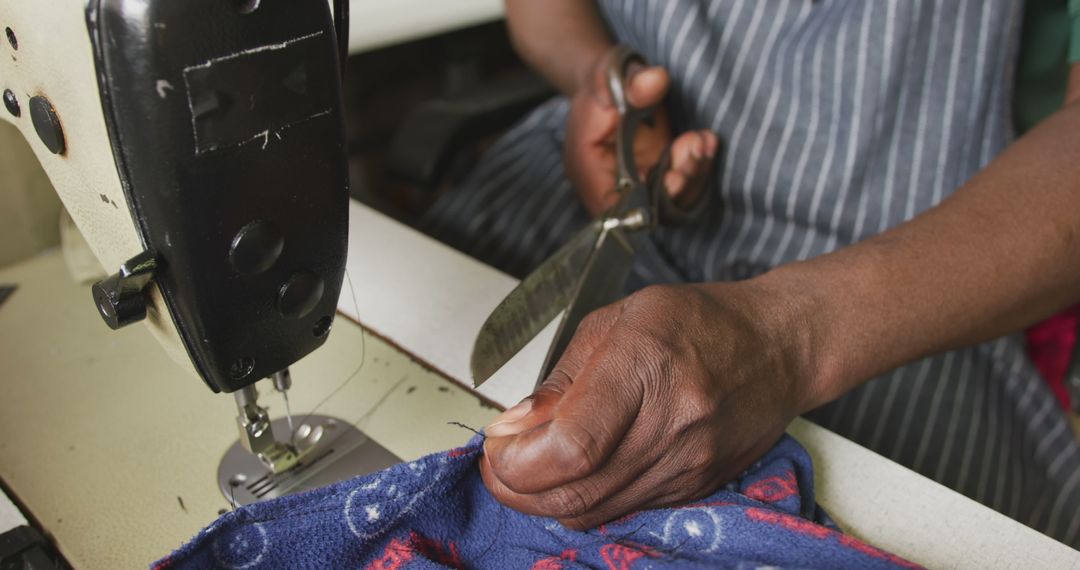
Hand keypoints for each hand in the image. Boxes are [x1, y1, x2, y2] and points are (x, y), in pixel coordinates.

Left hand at [480, 281, 818, 528]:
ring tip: (532, 464)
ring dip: (546, 498)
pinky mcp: (694, 490)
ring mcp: (687, 465)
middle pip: (574, 493)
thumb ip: (560, 379)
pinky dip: (587, 497)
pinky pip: (622, 511)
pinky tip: (579, 470)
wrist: (778, 348)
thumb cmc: (698, 322)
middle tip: (500, 462)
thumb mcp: (615, 322)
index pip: (571, 446)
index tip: (497, 444)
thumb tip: (513, 427)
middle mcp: (672, 424)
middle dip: (516, 488)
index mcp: (645, 366)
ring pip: (593, 513)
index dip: (517, 460)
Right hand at [565, 48, 717, 216]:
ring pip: (669, 201)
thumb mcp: (612, 74)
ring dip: (692, 174)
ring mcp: (637, 182)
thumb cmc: (604, 82)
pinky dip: (696, 167)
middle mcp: (612, 184)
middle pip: (647, 209)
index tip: (673, 177)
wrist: (612, 81)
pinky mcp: (657, 175)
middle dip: (678, 183)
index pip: (612, 209)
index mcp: (587, 169)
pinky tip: (704, 140)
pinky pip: (680, 185)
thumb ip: (632, 81)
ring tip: (702, 140)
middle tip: (694, 148)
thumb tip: (655, 79)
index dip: (644, 204)